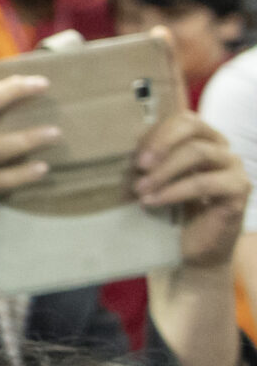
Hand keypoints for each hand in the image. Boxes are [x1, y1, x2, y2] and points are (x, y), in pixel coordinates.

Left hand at [136, 109, 250, 270]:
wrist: (186, 246)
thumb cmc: (166, 207)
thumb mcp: (148, 178)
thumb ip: (144, 159)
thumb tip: (126, 145)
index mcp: (199, 137)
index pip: (180, 119)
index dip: (156, 134)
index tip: (134, 158)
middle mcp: (220, 147)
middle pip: (192, 126)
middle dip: (161, 143)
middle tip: (138, 166)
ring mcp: (233, 166)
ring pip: (197, 153)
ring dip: (163, 171)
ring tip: (140, 190)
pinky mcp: (239, 189)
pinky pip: (205, 183)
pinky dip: (174, 191)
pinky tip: (153, 202)